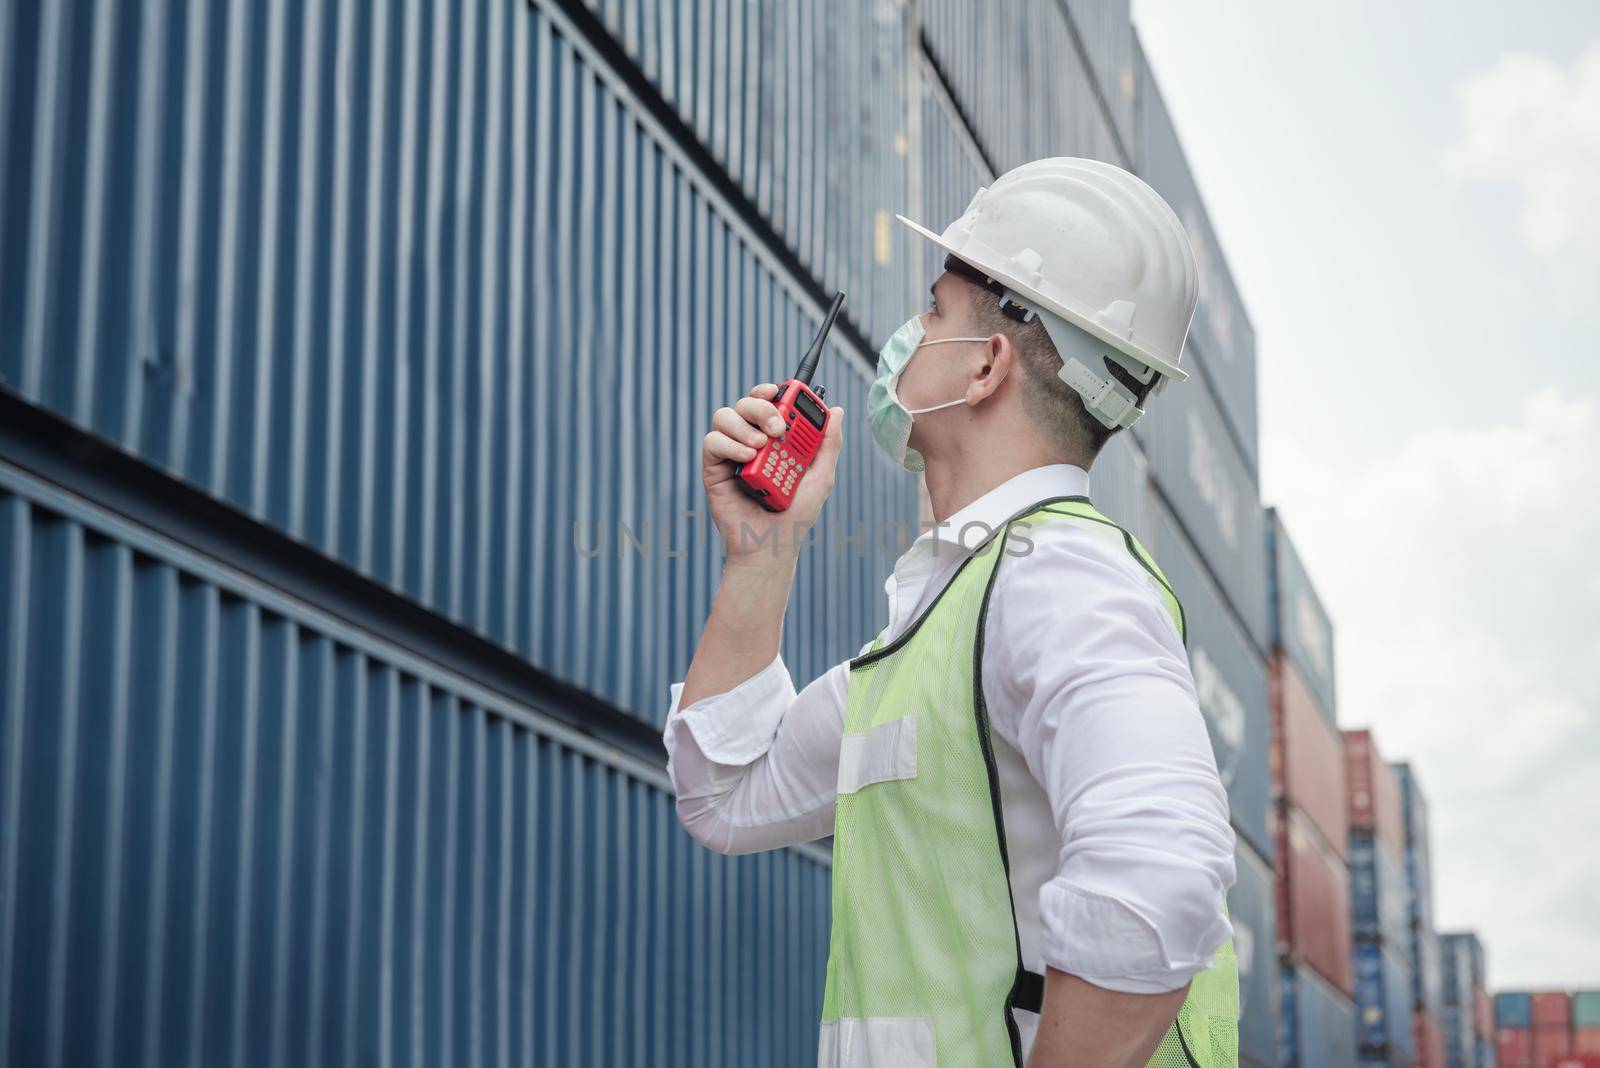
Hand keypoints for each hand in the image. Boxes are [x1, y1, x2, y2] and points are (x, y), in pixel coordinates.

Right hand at [701, 383, 843, 563]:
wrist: (771, 544)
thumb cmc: (796, 515)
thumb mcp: (820, 477)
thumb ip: (828, 444)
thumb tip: (838, 411)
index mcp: (774, 439)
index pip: (768, 402)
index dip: (771, 391)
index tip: (780, 391)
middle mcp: (751, 440)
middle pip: (746, 403)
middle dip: (761, 406)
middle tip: (776, 427)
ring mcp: (731, 453)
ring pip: (726, 416)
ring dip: (744, 424)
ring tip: (760, 447)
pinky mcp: (714, 468)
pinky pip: (712, 441)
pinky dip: (729, 443)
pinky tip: (747, 456)